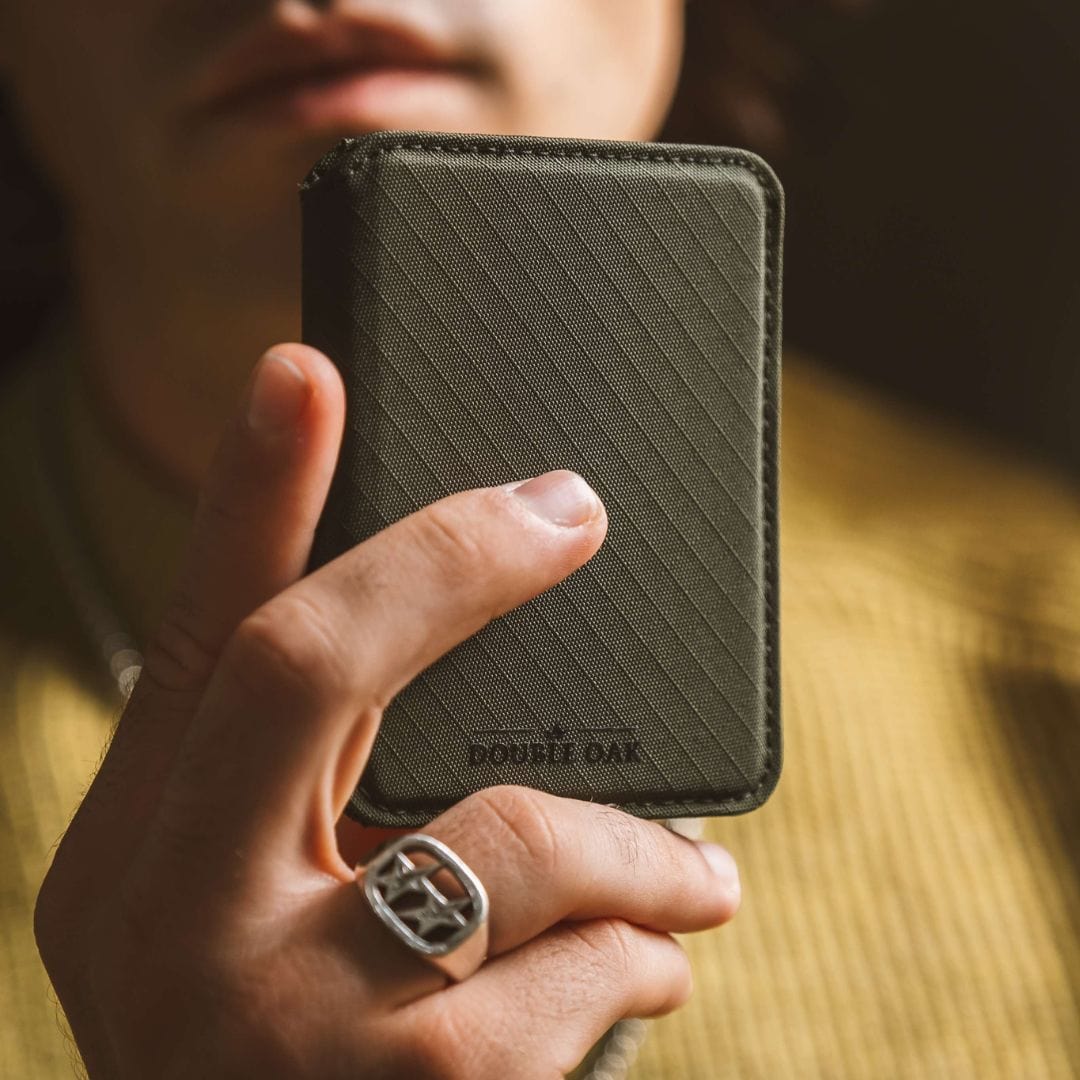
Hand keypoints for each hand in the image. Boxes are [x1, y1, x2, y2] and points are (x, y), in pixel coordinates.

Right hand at [34, 344, 740, 1078]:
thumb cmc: (273, 1069)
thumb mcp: (243, 929)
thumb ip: (315, 814)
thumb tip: (469, 674)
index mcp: (130, 867)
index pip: (197, 639)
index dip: (252, 496)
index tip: (303, 371)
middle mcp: (182, 928)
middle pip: (308, 663)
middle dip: (451, 561)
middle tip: (570, 510)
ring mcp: (293, 1025)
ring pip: (511, 836)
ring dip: (636, 845)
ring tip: (688, 878)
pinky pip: (586, 964)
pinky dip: (643, 952)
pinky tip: (649, 969)